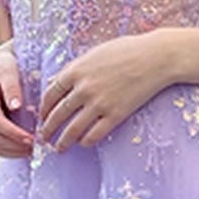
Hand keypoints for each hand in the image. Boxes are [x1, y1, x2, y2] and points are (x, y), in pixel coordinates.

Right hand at [0, 41, 32, 157]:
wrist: (2, 65)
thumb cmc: (7, 64)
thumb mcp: (8, 68)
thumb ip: (11, 85)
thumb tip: (15, 105)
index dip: (13, 133)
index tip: (31, 139)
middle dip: (16, 145)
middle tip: (37, 146)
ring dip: (15, 151)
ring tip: (34, 149)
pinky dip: (13, 151)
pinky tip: (27, 148)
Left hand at [37, 29, 176, 150]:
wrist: (156, 58)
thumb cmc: (127, 50)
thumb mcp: (95, 53)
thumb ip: (74, 68)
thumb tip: (54, 82)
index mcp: (76, 70)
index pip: (51, 94)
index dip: (44, 109)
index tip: (42, 117)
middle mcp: (84, 88)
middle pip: (58, 114)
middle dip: (48, 129)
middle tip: (43, 138)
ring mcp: (99, 103)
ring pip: (73, 129)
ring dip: (63, 141)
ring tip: (59, 148)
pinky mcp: (116, 115)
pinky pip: (94, 134)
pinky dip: (85, 141)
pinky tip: (83, 143)